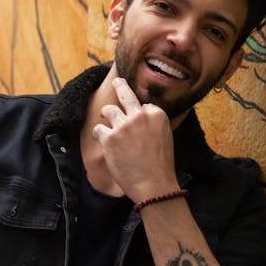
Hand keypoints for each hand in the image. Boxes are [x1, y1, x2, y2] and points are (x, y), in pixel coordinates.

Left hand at [92, 78, 177, 202]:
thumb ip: (153, 123)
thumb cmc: (161, 165)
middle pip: (126, 95)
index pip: (144, 105)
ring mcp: (123, 125)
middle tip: (117, 81)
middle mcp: (139, 115)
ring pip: (109, 110)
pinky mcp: (109, 137)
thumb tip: (142, 114)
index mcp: (157, 114)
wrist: (153, 184)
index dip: (140, 114)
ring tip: (106, 119)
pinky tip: (104, 141)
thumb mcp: (166, 137)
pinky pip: (99, 129)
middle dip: (120, 86)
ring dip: (107, 115)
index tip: (139, 122)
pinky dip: (100, 134)